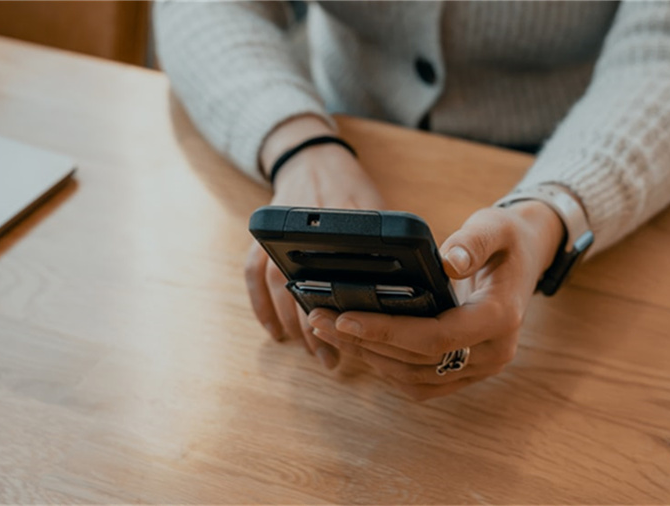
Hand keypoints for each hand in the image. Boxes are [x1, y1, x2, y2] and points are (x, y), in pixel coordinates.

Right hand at [245, 115, 385, 369]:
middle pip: (303, 286)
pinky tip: (276, 334)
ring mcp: (278, 234)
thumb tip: (416, 290)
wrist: (313, 158)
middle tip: (331, 359)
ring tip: (312, 352)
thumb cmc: (352, 188)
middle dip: (317, 328)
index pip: (340, 270)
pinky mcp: (261, 238)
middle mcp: (304, 229)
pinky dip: (261, 308)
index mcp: (340, 221)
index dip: (346, 308)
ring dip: (293, 325)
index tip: (355, 335)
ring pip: (277, 286)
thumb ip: (389, 244)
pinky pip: (253, 276)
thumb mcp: (378, 210)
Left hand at [308, 201, 563, 399]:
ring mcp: (480, 368)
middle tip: (318, 320)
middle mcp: (493, 352)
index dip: (387, 330)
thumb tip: (448, 262)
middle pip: (418, 361)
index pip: (437, 336)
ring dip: (368, 358)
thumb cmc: (505, 240)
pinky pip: (420, 384)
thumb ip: (473, 241)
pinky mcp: (465, 373)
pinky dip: (386, 368)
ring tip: (327, 330)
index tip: (344, 317)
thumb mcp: (494, 226)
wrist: (524, 260)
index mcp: (501, 317)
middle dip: (364, 342)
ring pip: (414, 378)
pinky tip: (357, 346)